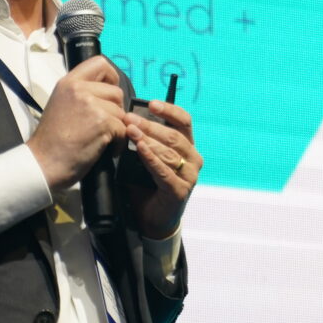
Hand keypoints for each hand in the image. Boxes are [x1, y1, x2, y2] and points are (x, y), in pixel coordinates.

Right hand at [27, 56, 125, 191]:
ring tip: (101, 139)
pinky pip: (123, 129)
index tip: (109, 92)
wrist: (43, 163)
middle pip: (116, 91)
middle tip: (104, 125)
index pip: (99, 63)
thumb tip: (105, 91)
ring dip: (117, 128)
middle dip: (116, 109)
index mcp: (69, 82)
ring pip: (121, 112)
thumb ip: (80, 93)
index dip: (111, 77)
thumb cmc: (51, 140)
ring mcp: (91, 104)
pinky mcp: (102, 122)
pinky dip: (118, 142)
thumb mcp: (61, 104)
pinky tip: (105, 149)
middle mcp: (79, 89)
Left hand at [125, 101, 201, 239]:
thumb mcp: (148, 158)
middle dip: (150, 125)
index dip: (169, 111)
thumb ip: (144, 141)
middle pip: (174, 136)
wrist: (152, 219)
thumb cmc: (149, 185)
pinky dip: (151, 158)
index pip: (184, 122)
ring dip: (148, 139)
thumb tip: (128, 121)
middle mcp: (193, 160)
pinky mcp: (179, 191)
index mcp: (188, 147)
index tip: (151, 103)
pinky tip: (140, 149)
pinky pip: (164, 171)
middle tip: (129, 118)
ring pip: (170, 152)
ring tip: (130, 131)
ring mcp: (189, 176)